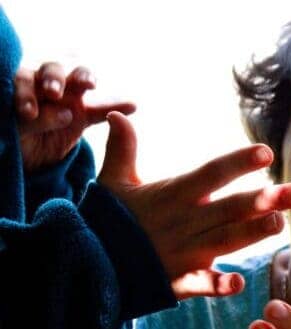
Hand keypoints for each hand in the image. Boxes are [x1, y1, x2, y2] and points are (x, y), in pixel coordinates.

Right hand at [14, 63, 134, 171]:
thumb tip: (134, 104)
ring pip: (24, 81)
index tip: (90, 86)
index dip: (84, 76)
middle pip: (50, 69)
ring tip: (30, 112)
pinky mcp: (6, 106)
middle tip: (56, 93)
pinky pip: (6, 99)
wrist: (34, 155)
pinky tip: (21, 114)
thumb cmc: (59, 129)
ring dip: (27, 93)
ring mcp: (24, 92)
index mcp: (71, 87)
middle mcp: (47, 84)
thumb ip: (104, 112)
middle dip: (53, 78)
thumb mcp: (82, 121)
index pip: (79, 74)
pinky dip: (15, 103)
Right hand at [97, 112, 290, 299]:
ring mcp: (182, 252)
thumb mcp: (114, 181)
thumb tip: (116, 114)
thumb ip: (123, 149)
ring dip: (251, 234)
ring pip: (224, 241)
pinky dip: (217, 284)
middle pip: (229, 208)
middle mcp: (184, 222)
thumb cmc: (108, 220)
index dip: (238, 163)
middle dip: (262, 200)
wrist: (86, 262)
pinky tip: (238, 283)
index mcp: (174, 194)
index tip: (266, 153)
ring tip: (279, 224)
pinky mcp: (175, 281)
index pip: (212, 174)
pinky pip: (199, 284)